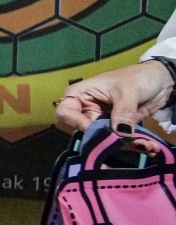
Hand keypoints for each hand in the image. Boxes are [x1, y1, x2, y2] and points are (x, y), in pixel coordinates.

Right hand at [56, 60, 170, 151]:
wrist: (160, 80)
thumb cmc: (137, 77)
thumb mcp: (128, 91)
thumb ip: (123, 112)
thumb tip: (120, 134)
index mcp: (80, 95)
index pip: (65, 113)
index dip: (77, 123)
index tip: (98, 129)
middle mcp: (86, 111)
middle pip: (83, 131)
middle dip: (104, 140)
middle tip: (126, 143)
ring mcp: (101, 122)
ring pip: (102, 140)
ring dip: (122, 146)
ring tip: (146, 145)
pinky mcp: (115, 130)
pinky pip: (117, 142)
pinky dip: (131, 146)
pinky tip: (148, 146)